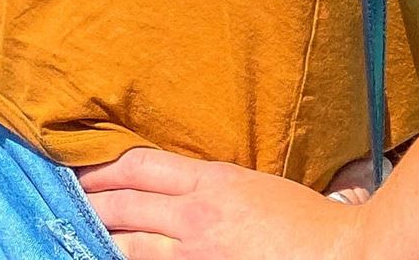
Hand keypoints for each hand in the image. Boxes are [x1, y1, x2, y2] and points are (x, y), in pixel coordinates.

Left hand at [73, 143, 369, 259]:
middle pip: (125, 204)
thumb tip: (174, 187)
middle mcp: (197, 215)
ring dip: (105, 238)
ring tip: (85, 234)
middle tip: (70, 202)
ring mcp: (199, 253)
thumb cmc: (307, 221)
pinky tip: (118, 258)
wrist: (347, 254)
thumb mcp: (253, 185)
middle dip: (93, 204)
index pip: (138, 166)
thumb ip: (211, 184)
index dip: (103, 168)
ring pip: (131, 245)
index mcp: (211, 180)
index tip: (82, 171)